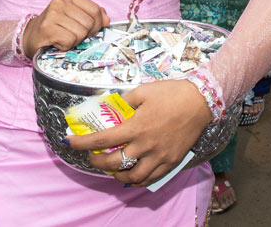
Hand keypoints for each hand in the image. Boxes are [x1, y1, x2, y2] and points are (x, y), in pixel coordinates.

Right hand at [22, 0, 109, 57]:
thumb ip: (92, 16)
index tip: (88, 29)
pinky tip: (57, 42)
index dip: (96, 24)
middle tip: (72, 35)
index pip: (95, 10)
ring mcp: (52, 14)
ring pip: (80, 33)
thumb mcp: (74, 16)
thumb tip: (106, 20)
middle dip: (84, 34)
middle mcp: (59, 2)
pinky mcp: (47, 28)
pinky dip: (66, 46)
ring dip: (74, 41)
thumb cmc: (55, 27)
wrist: (30, 37)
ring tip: (63, 37)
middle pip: (89, 23)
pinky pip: (70, 41)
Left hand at [66, 79, 213, 185]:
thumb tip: (111, 106)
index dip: (82, 143)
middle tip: (92, 156)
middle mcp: (145, 145)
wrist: (200, 102)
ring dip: (117, 176)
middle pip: (113, 163)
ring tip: (112, 169)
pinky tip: (133, 175)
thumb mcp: (144, 91)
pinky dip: (138, 180)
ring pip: (132, 177)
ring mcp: (159, 156)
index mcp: (136, 127)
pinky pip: (151, 178)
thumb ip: (125, 100)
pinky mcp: (170, 162)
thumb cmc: (172, 94)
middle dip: (96, 162)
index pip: (101, 140)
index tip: (70, 142)